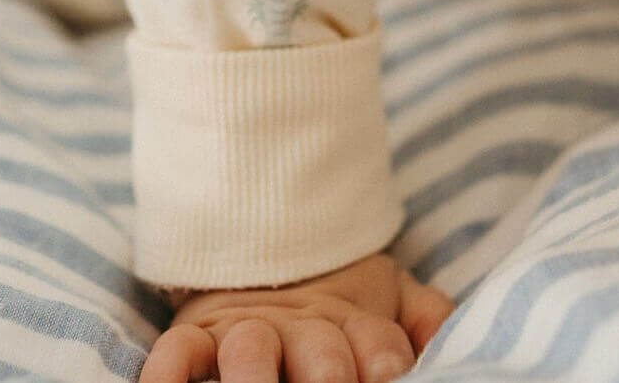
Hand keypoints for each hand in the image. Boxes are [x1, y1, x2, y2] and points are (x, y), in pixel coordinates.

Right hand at [139, 248, 454, 381]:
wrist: (264, 247)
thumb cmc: (336, 302)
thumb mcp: (387, 300)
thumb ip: (422, 316)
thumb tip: (451, 334)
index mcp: (351, 324)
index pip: (378, 347)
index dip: (385, 362)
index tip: (389, 377)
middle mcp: (299, 330)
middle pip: (317, 354)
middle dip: (325, 376)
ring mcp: (244, 330)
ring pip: (247, 351)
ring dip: (253, 376)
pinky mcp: (195, 333)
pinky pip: (174, 354)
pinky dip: (166, 374)